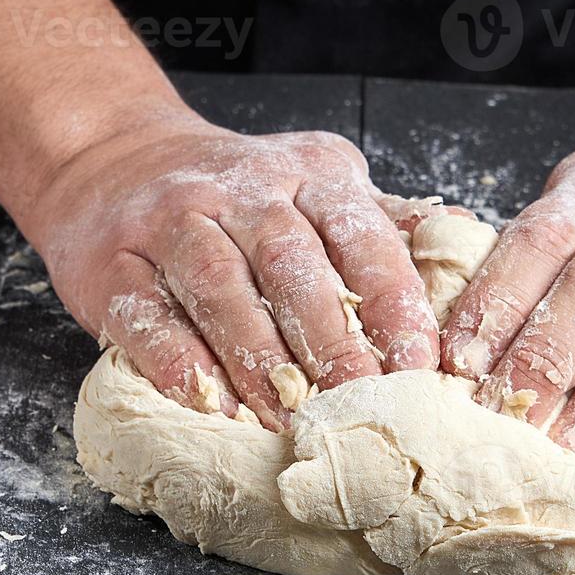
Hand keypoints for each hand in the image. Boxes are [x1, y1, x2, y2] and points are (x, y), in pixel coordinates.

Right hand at [25, 111, 439, 429]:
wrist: (115, 159)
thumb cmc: (241, 193)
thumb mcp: (318, 186)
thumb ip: (382, 219)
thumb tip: (463, 234)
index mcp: (308, 174)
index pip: (360, 234)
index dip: (391, 300)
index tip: (419, 363)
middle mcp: (240, 190)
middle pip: (290, 263)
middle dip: (330, 339)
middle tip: (359, 402)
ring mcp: (170, 221)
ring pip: (218, 286)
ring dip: (256, 356)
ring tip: (289, 415)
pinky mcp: (111, 261)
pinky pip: (143, 313)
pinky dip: (176, 360)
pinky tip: (207, 402)